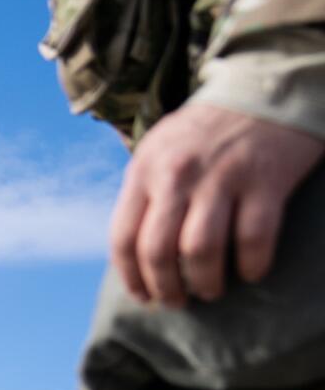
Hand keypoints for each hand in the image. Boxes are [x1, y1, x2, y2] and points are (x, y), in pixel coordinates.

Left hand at [110, 103, 324, 306]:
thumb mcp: (160, 150)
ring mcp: (222, 177)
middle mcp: (178, 175)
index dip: (131, 278)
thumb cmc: (208, 130)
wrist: (266, 87)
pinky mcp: (266, 180)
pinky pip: (253, 239)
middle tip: (178, 302)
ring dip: (204, 282)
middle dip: (165, 288)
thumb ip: (145, 193)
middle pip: (158, 252)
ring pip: (200, 251)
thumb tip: (133, 253)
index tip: (143, 298)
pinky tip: (251, 273)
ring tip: (211, 290)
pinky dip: (251, 266)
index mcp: (144, 170)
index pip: (123, 238)